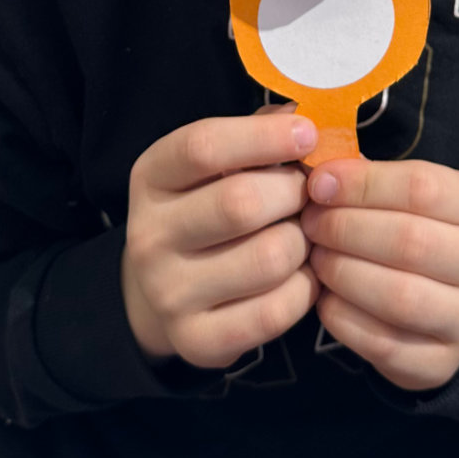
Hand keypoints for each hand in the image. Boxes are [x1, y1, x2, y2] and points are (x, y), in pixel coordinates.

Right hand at [121, 106, 320, 368]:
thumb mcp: (217, 163)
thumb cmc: (208, 207)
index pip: (203, 146)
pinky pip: (276, 311)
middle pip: (240, 203)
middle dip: (293, 193)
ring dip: (304, 243)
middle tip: (309, 195)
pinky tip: (299, 275)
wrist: (164, 292)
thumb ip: (258, 134)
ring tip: (302, 235)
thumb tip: (306, 116)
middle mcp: (149, 236)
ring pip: (269, 257)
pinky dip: (305, 289)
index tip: (308, 135)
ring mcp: (169, 293)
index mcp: (152, 177)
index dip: (263, 136)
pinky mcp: (197, 341)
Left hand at [302, 158, 458, 390]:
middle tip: (310, 224)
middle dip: (345, 229)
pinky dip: (344, 318)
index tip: (319, 184)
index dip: (363, 184)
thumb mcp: (409, 199)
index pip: (422, 188)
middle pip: (410, 241)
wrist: (452, 307)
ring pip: (399, 296)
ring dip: (343, 273)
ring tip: (316, 259)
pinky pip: (384, 344)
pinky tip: (325, 299)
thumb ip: (370, 182)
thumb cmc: (419, 235)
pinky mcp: (442, 363)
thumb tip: (319, 177)